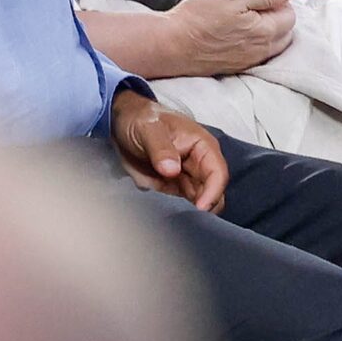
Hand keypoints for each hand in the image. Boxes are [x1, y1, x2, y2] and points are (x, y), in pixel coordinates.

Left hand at [111, 90, 228, 209]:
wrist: (123, 123)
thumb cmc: (141, 119)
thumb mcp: (149, 129)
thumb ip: (161, 148)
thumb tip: (172, 170)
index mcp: (202, 146)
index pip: (218, 172)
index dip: (213, 192)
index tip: (200, 208)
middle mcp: (199, 163)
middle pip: (212, 190)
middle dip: (205, 207)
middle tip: (189, 220)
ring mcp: (187, 177)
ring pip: (201, 200)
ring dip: (194, 213)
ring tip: (179, 220)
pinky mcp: (174, 187)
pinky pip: (184, 203)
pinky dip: (182, 212)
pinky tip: (172, 218)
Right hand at [159, 0, 296, 76]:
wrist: (168, 45)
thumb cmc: (199, 17)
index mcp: (267, 33)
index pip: (289, 14)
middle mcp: (261, 52)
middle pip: (281, 29)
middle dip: (270, 12)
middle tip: (249, 0)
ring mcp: (247, 61)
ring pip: (265, 40)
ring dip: (258, 24)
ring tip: (237, 12)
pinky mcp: (233, 66)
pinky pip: (249, 50)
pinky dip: (244, 37)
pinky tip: (228, 26)